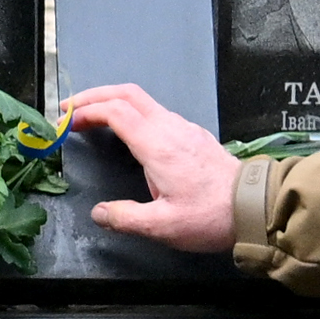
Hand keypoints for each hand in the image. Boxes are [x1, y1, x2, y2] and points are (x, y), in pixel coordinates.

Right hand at [62, 82, 240, 252]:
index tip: (65, 123)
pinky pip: (156, 112)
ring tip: (92, 118)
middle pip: (127, 93)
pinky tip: (127, 132)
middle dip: (94, 96)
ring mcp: (184, 128)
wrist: (254, 207)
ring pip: (143, 100)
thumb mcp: (162, 226)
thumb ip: (125, 218)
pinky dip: (131, 112)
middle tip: (70, 109)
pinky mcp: (193, 135)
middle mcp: (170, 128)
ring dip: (113, 102)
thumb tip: (99, 213)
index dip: (85, 112)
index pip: (115, 111)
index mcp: (157, 145)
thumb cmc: (211, 216)